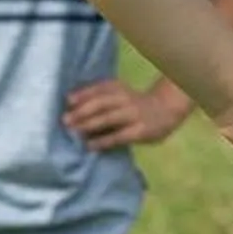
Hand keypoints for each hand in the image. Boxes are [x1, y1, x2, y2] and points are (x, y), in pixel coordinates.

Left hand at [66, 77, 191, 149]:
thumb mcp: (120, 93)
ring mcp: (133, 114)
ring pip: (107, 118)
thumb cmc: (134, 103)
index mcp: (119, 87)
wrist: (167, 109)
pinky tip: (90, 146)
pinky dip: (102, 141)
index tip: (68, 101)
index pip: (99, 89)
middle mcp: (126, 98)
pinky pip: (117, 136)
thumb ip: (100, 97)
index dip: (83, 94)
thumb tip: (70, 107)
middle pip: (100, 103)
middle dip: (81, 111)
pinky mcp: (139, 131)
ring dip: (88, 125)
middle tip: (65, 121)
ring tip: (74, 132)